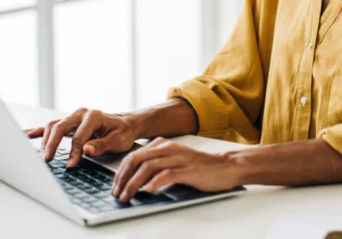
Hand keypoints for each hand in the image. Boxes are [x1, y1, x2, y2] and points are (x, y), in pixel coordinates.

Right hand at [26, 108, 141, 167]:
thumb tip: (86, 150)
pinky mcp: (70, 122)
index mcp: (94, 116)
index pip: (78, 137)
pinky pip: (52, 125)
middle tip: (48, 160)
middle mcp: (82, 113)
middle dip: (53, 144)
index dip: (73, 153)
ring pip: (54, 125)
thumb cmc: (122, 133)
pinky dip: (41, 131)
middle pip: (60, 127)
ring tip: (45, 155)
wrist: (126, 124)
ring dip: (47, 140)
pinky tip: (30, 136)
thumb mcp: (117, 141)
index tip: (70, 166)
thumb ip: (101, 146)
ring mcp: (74, 116)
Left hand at [110, 138, 241, 201]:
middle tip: (117, 193)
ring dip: (134, 183)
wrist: (226, 166)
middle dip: (123, 178)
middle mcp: (168, 148)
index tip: (115, 186)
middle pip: (136, 159)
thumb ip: (157, 165)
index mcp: (162, 145)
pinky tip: (148, 191)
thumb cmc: (199, 167)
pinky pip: (167, 174)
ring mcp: (178, 158)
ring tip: (127, 196)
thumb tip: (135, 180)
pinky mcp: (188, 169)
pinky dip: (155, 182)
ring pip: (148, 167)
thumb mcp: (174, 160)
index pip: (133, 156)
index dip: (120, 172)